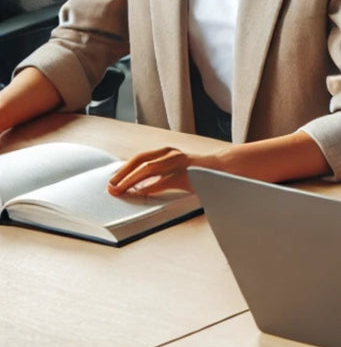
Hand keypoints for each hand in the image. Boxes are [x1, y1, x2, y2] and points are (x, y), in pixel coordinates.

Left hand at [107, 146, 222, 196]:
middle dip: (122, 174)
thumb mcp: (175, 171)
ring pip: (149, 167)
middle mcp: (171, 153)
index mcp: (167, 153)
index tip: (110, 181)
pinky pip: (164, 179)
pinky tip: (141, 192)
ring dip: (131, 180)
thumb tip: (137, 189)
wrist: (225, 169)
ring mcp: (179, 161)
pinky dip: (151, 186)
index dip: (123, 170)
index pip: (139, 159)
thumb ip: (159, 177)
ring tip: (120, 190)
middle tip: (110, 187)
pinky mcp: (187, 172)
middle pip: (140, 160)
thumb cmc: (199, 173)